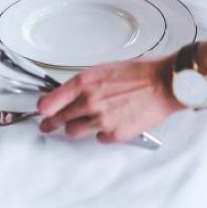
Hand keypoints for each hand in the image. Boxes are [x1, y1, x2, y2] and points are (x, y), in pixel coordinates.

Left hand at [37, 57, 183, 142]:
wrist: (164, 84)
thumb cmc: (141, 73)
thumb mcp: (105, 69)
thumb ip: (86, 83)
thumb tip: (74, 92)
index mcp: (85, 83)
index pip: (50, 101)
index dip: (43, 108)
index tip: (42, 111)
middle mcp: (89, 102)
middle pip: (59, 119)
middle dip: (52, 123)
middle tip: (48, 126)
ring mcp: (101, 120)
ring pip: (74, 132)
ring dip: (76, 128)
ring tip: (83, 123)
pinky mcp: (114, 134)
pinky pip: (99, 138)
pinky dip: (102, 132)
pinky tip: (110, 123)